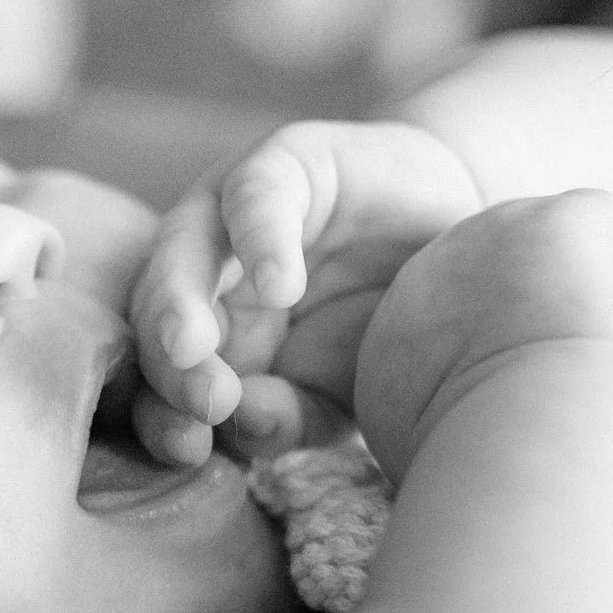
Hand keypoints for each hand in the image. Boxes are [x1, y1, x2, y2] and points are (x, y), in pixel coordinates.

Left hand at [127, 119, 480, 463]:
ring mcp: (231, 213)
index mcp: (206, 339)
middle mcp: (202, 273)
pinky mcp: (283, 160)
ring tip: (193, 349)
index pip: (157, 383)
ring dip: (180, 304)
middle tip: (203, 404)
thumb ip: (291, 416)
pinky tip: (280, 284)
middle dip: (167, 367)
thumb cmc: (388, 324)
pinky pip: (254, 196)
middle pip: (154, 318)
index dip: (160, 418)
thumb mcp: (341, 391)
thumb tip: (246, 427)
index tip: (189, 452)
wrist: (459, 235)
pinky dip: (261, 239)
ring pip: (180, 253)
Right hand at [351, 190, 612, 478]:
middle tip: (592, 323)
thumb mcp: (446, 471)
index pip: (443, 325)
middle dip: (535, 291)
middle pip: (488, 271)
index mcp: (391, 351)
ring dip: (602, 266)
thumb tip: (504, 465)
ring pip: (553, 240)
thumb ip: (456, 442)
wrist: (528, 451)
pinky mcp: (559, 222)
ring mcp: (489, 241)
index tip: (540, 367)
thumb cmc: (503, 484)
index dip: (496, 336)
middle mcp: (427, 284)